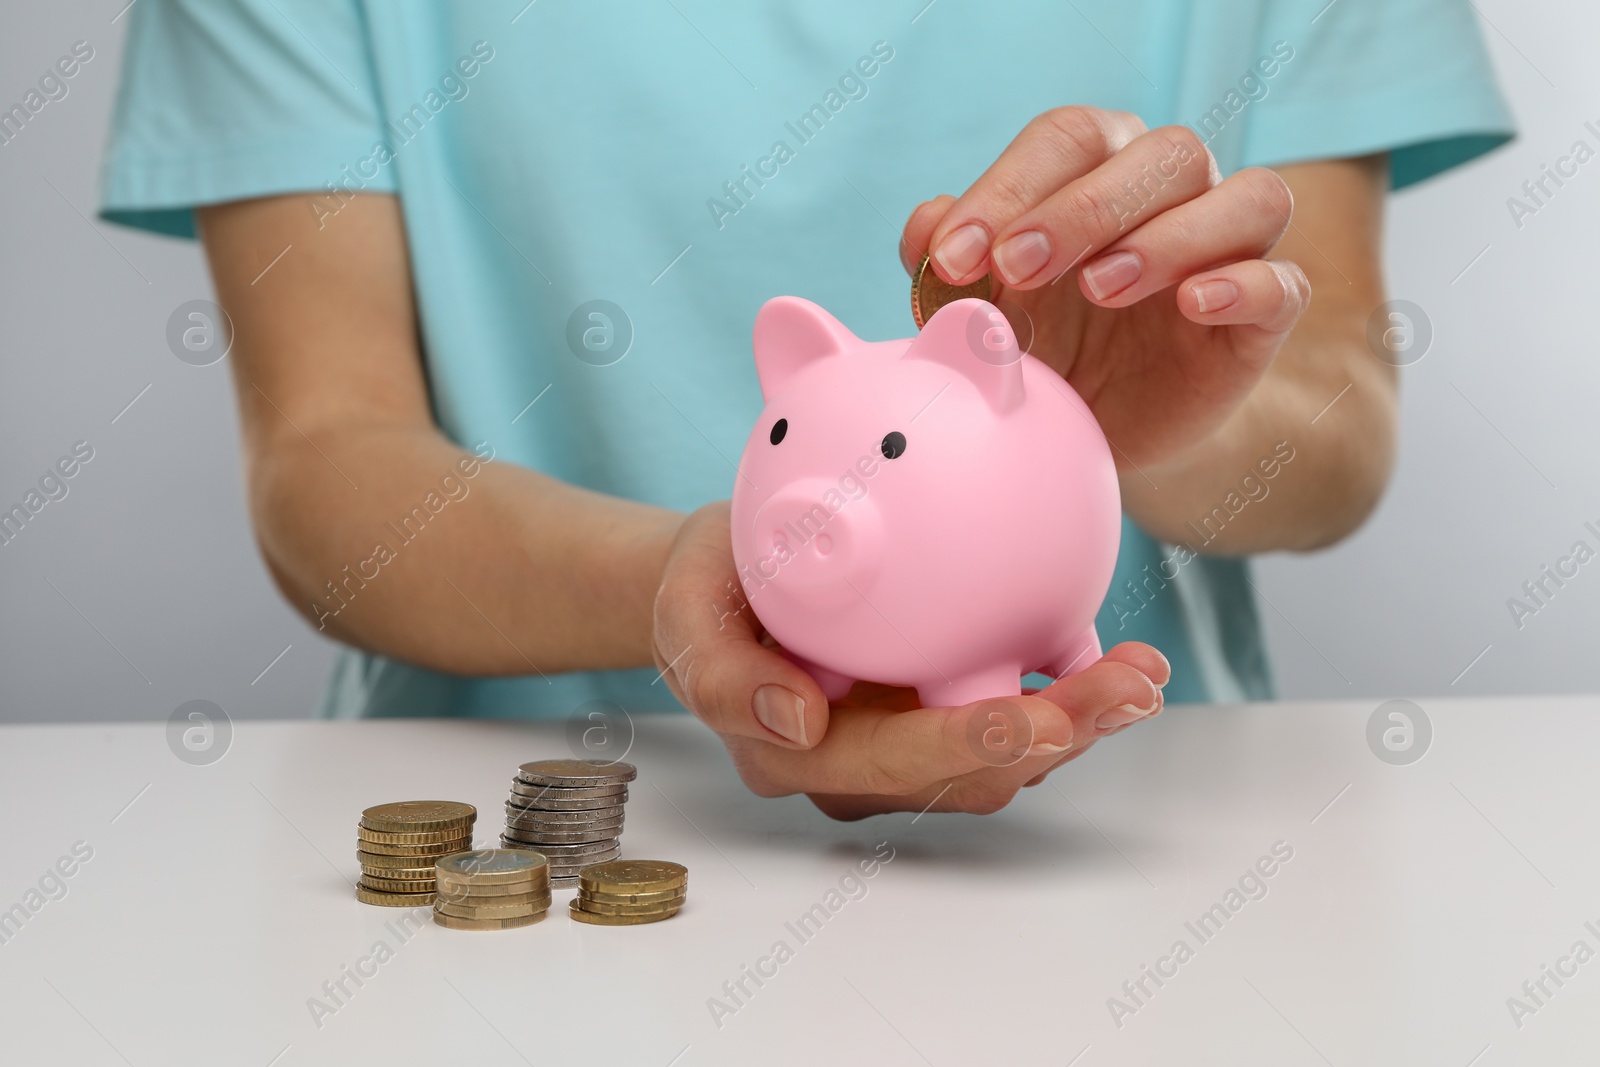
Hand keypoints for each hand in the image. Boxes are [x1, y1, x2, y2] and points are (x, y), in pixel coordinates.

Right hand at [651, 501, 1169, 818]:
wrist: (722, 582)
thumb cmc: (706, 592)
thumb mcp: (684, 613)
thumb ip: (722, 674)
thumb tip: (801, 719)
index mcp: (797, 751)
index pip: (893, 761)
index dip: (970, 748)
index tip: (1040, 720)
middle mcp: (860, 767)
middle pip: (970, 774)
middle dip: (1058, 739)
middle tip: (1130, 689)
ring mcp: (904, 744)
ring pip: (1004, 759)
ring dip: (1079, 722)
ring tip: (1142, 674)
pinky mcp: (936, 710)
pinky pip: (1008, 712)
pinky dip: (1067, 692)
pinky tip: (1120, 660)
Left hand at [901, 106, 1310, 472]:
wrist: (1093, 435)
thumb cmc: (1037, 349)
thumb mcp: (977, 314)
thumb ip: (947, 268)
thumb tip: (924, 229)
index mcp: (1101, 166)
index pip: (1067, 139)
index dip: (1008, 188)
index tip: (953, 257)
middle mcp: (1176, 190)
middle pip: (1162, 153)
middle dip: (1081, 208)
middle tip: (1016, 268)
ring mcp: (1230, 250)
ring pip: (1246, 197)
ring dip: (1168, 236)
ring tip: (1099, 289)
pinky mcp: (1262, 317)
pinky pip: (1280, 282)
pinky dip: (1242, 285)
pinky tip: (1192, 305)